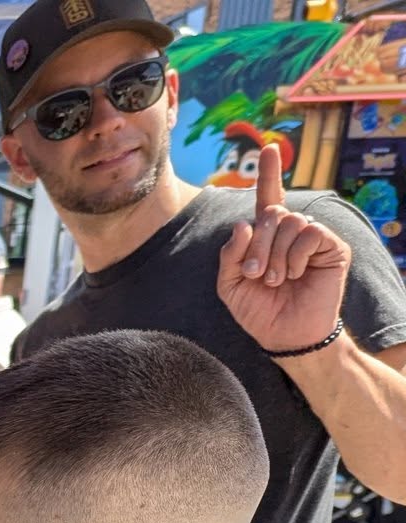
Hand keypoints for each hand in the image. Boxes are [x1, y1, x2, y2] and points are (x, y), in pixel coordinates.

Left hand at [218, 143, 350, 355]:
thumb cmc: (259, 311)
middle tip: (257, 274)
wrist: (286, 335)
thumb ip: (230, 255)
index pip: (267, 199)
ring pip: (290, 222)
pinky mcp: (332, 246)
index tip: (268, 148)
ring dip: (275, 254)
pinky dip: (296, 255)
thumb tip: (243, 223)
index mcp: (267, 237)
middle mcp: (290, 232)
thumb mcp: (231, 285)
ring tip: (276, 279)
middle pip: (271, 214)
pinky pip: (310, 232)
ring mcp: (313, 237)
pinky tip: (295, 274)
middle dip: (257, 245)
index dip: (269, 174)